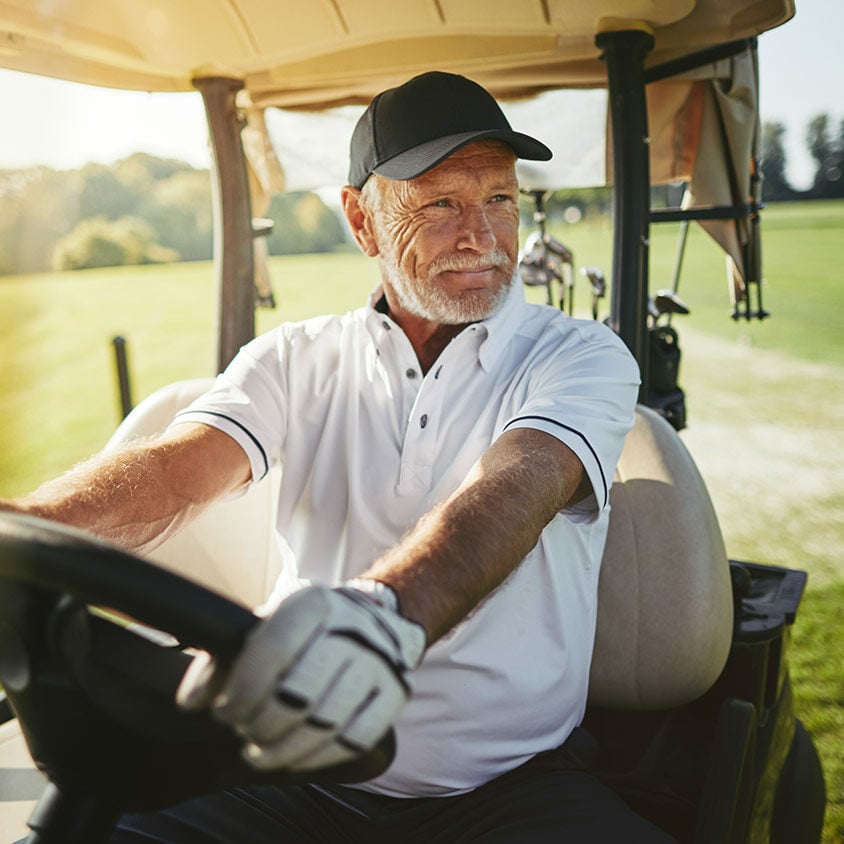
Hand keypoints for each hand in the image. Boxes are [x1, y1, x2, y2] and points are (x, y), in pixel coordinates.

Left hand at [177, 582, 425, 770]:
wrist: (380, 618)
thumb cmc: (311, 627)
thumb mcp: (271, 623)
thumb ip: (226, 656)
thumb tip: (192, 700)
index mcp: (314, 603)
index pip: (274, 650)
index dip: (243, 690)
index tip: (225, 710)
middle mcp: (352, 629)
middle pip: (298, 695)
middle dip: (261, 724)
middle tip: (245, 731)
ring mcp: (379, 662)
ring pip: (325, 724)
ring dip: (284, 750)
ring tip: (261, 752)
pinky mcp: (396, 693)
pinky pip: (355, 739)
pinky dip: (318, 757)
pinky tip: (296, 757)